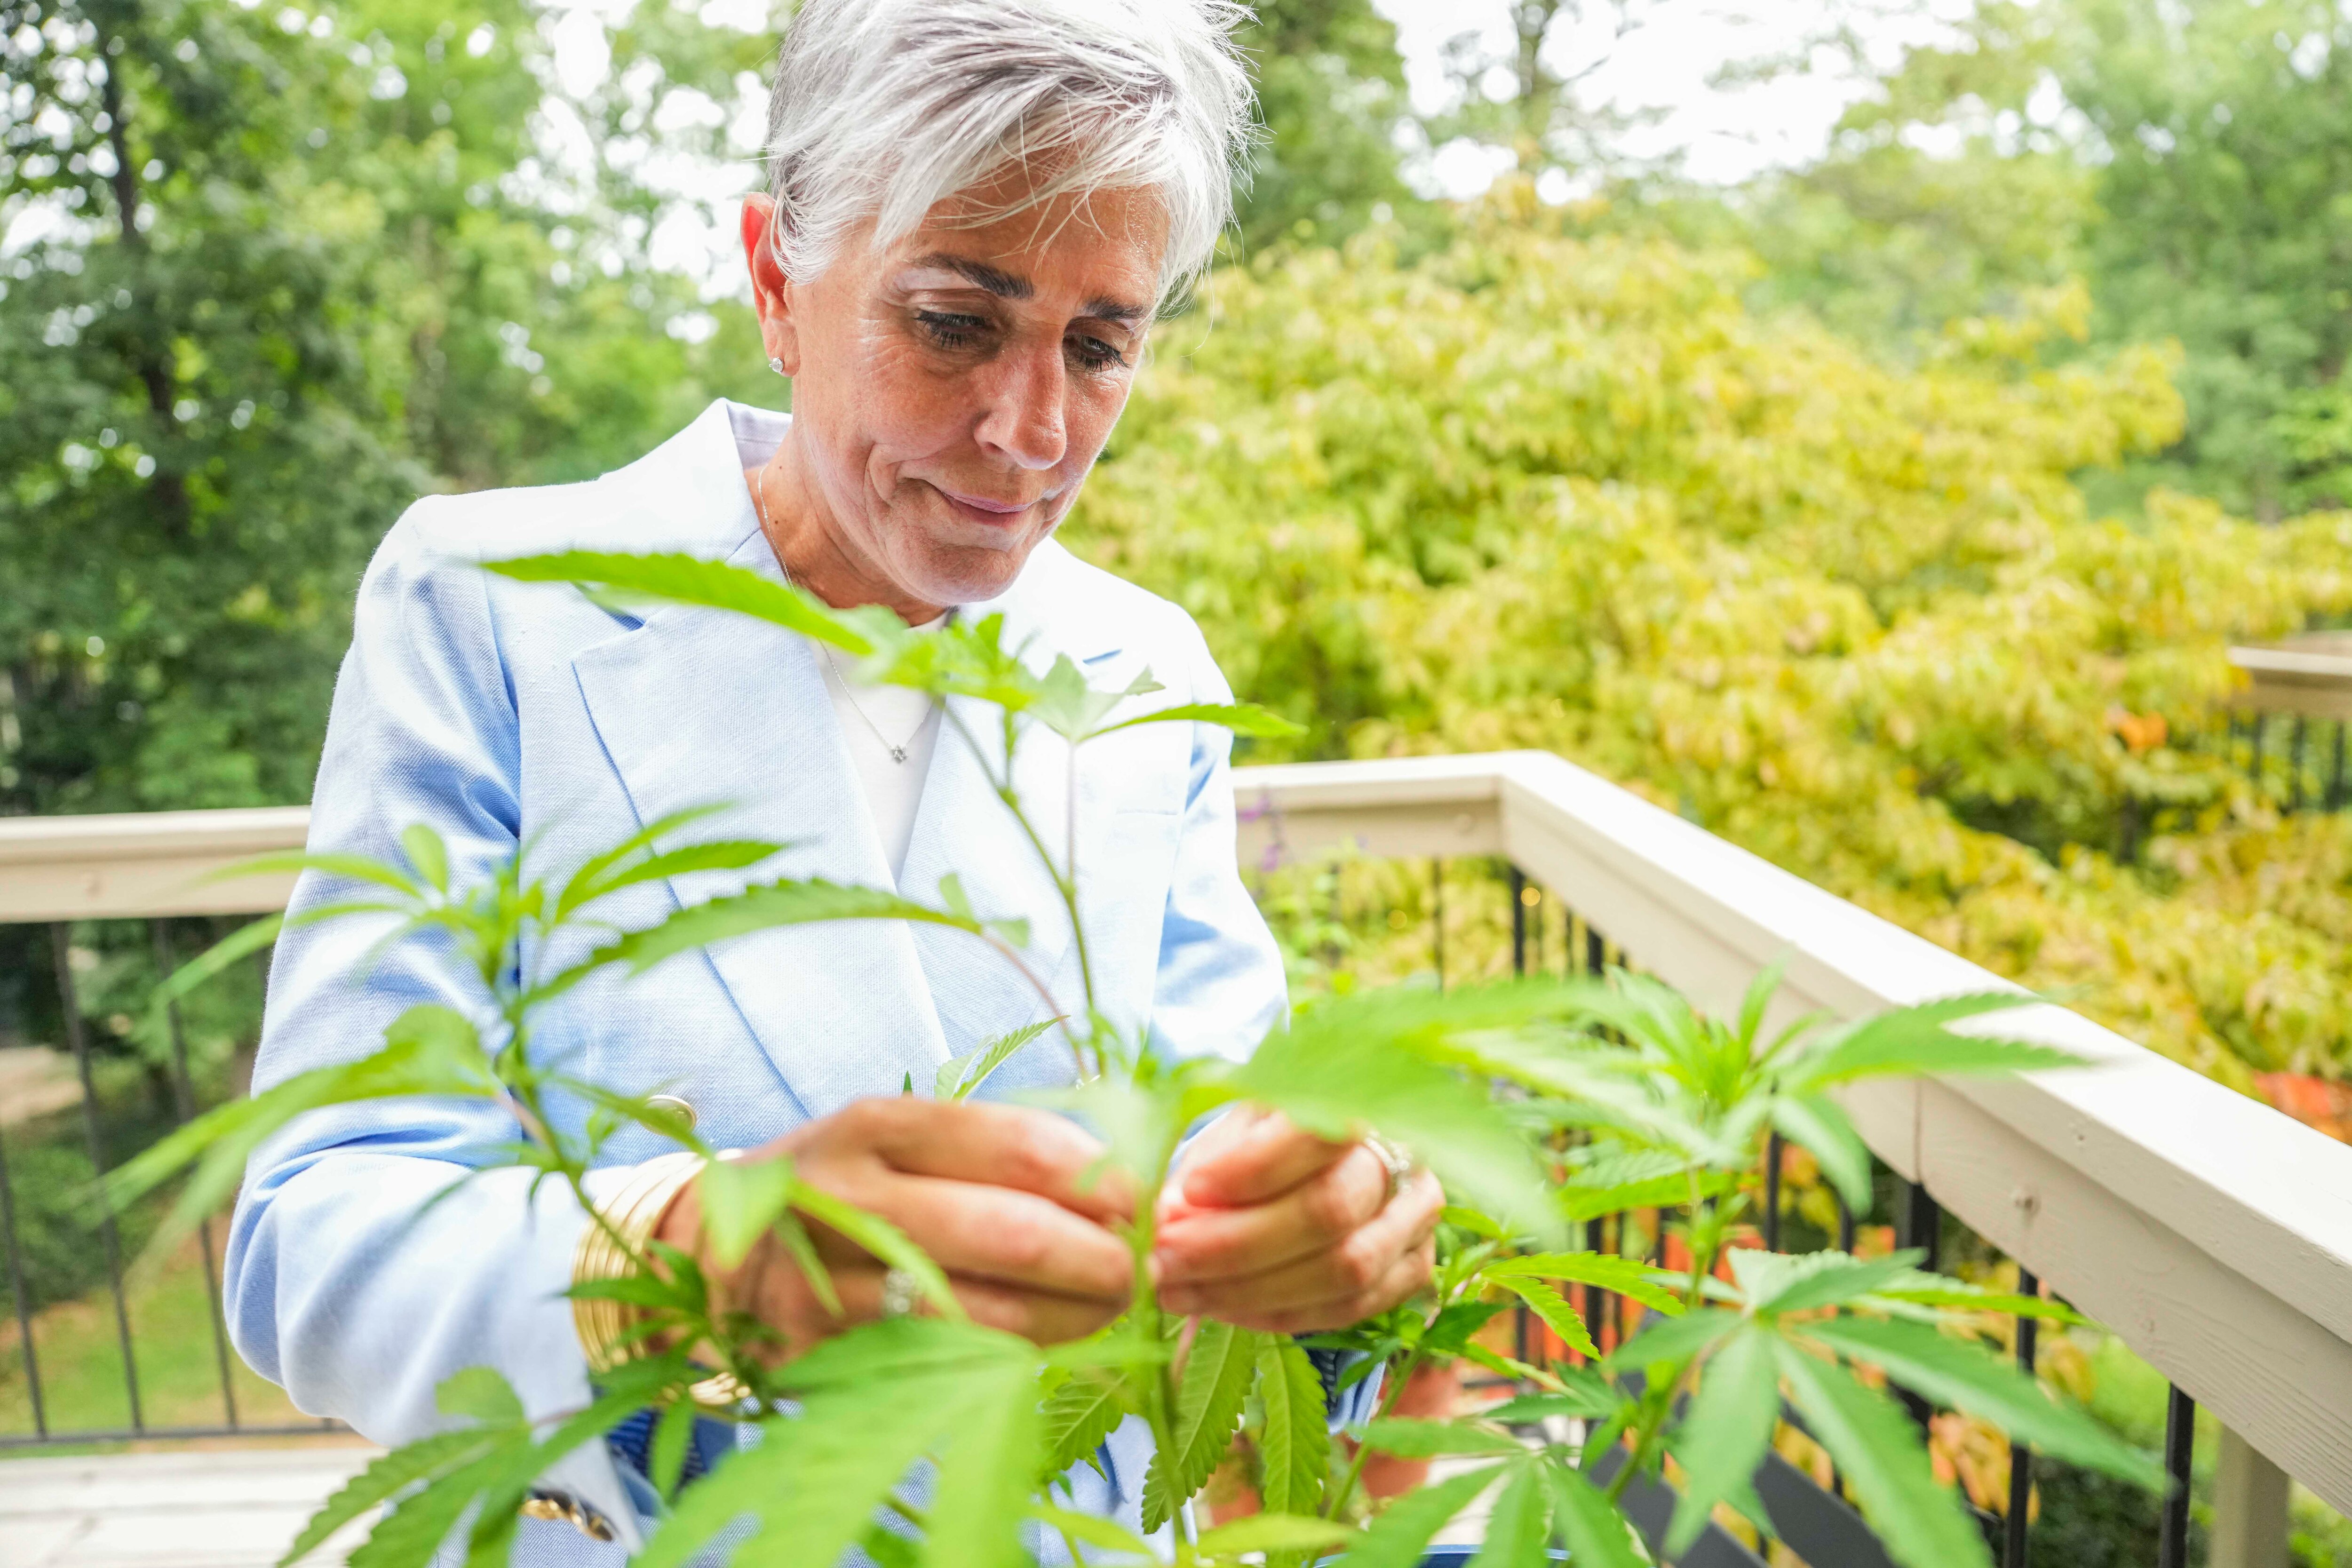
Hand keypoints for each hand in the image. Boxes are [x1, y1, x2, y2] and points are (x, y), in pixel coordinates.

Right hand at [654, 1098, 1135, 1358]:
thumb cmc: (851, 1186)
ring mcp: (823, 1284)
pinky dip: (1010, 1363)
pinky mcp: (816, 1358)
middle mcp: (844, 1197)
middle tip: (1141, 1271)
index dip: (1097, 1178)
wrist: (718, 1250)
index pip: (1016, 1145)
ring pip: (983, 1316)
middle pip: (1010, 1234)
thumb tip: (1126, 1184)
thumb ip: (1001, 1152)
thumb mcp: (907, 1142)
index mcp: (876, 1125)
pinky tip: (1046, 1349)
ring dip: (1071, 1321)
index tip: (1140, 1201)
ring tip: (1112, 1312)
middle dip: (1099, 1260)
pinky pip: (940, 1368)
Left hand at [1151, 1108, 1440, 1333]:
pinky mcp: (1415, 1269)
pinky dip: (1280, 1315)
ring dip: (1249, 1290)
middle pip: (1327, 1212)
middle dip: (1234, 1246)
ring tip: (1180, 1292)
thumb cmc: (1275, 1137)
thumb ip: (1208, 1163)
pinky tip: (1225, 1308)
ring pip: (1343, 1270)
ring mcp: (1418, 1219)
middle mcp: (1404, 1159)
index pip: (1314, 1136)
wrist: (1340, 1162)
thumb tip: (1164, 1218)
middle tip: (1164, 1261)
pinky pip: (1349, 1308)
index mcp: (1358, 1102)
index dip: (1250, 1170)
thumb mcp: (1239, 1128)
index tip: (1187, 1194)